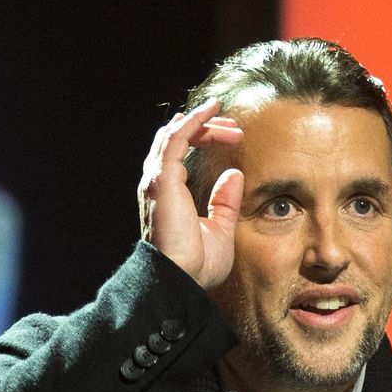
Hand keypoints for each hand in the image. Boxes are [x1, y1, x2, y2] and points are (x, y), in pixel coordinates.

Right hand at [138, 99, 243, 290]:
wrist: (181, 280)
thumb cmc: (195, 266)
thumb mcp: (219, 230)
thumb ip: (225, 203)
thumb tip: (234, 175)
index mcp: (168, 195)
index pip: (180, 152)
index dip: (204, 138)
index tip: (233, 137)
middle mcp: (158, 184)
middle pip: (175, 138)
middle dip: (204, 127)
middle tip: (233, 127)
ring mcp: (157, 180)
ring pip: (173, 133)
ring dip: (201, 121)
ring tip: (224, 115)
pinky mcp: (163, 179)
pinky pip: (176, 137)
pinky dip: (194, 120)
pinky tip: (211, 111)